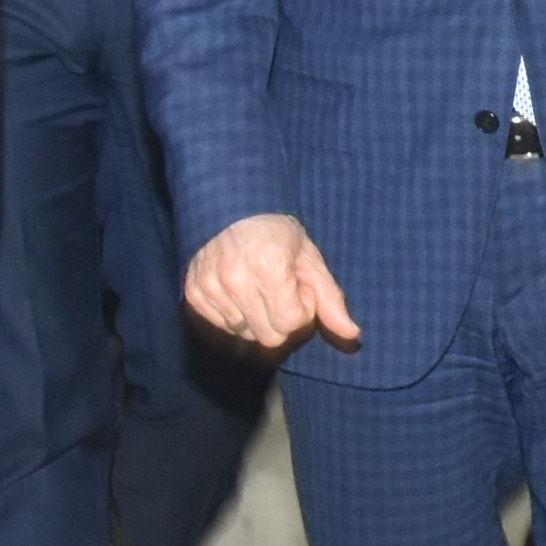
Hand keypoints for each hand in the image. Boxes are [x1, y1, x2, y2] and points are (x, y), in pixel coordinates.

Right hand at [189, 211, 363, 351]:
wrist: (230, 207)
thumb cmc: (276, 232)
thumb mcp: (309, 257)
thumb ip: (330, 298)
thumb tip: (351, 336)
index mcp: (269, 267)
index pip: (290, 324)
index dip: (302, 310)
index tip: (300, 288)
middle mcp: (234, 280)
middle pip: (268, 337)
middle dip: (282, 321)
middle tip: (281, 292)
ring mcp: (210, 288)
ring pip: (244, 335)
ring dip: (257, 320)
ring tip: (260, 290)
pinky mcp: (193, 294)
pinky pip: (221, 328)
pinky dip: (235, 318)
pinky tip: (240, 294)